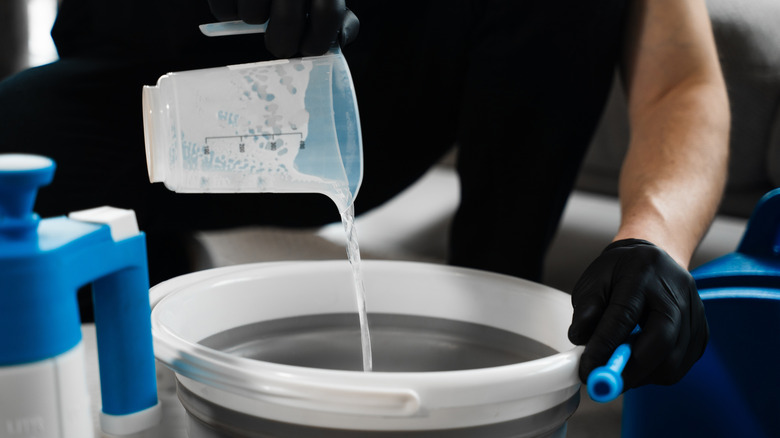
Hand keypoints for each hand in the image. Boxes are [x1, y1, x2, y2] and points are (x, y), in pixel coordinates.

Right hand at [207, 0, 358, 57]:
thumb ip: (334, 11)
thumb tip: (339, 39)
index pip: (326, 13)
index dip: (318, 40)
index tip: (309, 49)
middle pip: (287, 21)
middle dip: (283, 44)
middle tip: (281, 45)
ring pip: (252, 17)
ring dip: (254, 21)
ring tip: (257, 4)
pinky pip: (224, 11)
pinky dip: (229, 13)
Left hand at [568, 239, 708, 388]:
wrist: (653, 258)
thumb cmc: (619, 271)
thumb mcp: (593, 281)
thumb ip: (585, 310)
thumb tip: (582, 341)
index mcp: (643, 272)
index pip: (624, 316)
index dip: (605, 348)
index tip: (588, 369)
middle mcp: (675, 291)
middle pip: (661, 341)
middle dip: (631, 370)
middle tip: (607, 382)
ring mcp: (694, 311)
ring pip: (673, 360)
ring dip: (643, 374)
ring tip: (621, 365)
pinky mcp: (702, 331)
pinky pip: (682, 364)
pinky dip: (657, 372)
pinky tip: (640, 360)